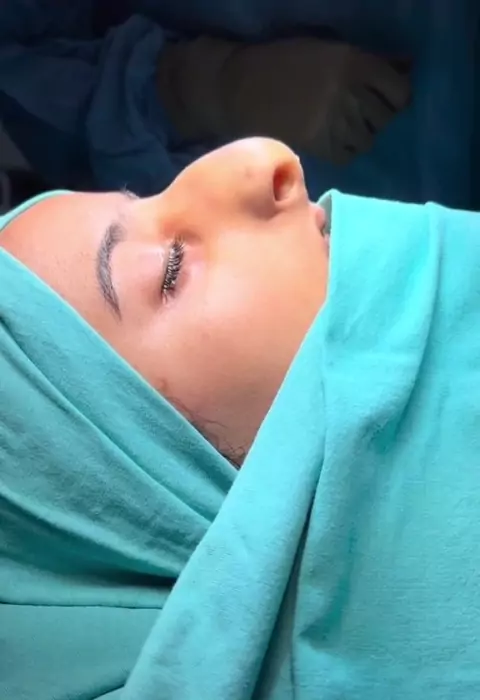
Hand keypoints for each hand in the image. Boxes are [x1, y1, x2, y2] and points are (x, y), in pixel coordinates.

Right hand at [222, 38, 411, 164]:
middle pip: (384, 118)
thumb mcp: (331, 51)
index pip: (399, 91)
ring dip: (358, 136)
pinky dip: (343, 151)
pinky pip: (347, 156)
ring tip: (340, 127)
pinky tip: (330, 141)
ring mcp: (334, 122)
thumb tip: (408, 66)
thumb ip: (371, 60)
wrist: (243, 88)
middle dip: (375, 117)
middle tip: (357, 113)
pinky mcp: (319, 145)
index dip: (397, 97)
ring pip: (366, 140)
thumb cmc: (288, 63)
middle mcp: (349, 93)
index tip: (387, 99)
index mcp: (354, 63)